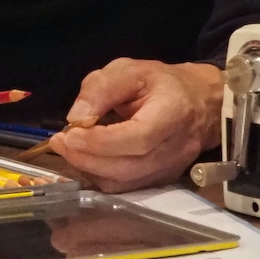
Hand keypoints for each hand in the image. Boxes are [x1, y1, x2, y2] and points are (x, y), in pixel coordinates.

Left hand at [51, 59, 222, 192]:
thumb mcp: (130, 70)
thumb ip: (101, 88)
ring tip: (68, 149)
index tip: (69, 134)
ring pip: (126, 183)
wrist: (200, 102)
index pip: (138, 138)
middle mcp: (176, 148)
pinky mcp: (163, 179)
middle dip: (87, 158)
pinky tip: (86, 159)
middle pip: (129, 167)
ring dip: (90, 169)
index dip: (101, 142)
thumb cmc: (162, 83)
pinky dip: (101, 177)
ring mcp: (171, 169)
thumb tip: (76, 117)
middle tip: (59, 142)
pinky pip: (127, 188)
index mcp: (173, 113)